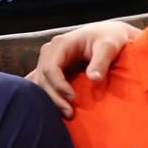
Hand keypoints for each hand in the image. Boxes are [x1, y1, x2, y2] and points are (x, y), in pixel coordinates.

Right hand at [28, 20, 142, 115]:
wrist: (107, 34)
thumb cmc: (109, 38)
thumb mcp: (109, 46)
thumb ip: (101, 61)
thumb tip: (94, 78)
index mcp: (61, 44)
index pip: (50, 67)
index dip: (58, 85)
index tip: (73, 98)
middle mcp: (49, 51)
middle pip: (42, 78)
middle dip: (54, 97)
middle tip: (69, 112)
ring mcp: (47, 60)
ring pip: (39, 83)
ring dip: (49, 99)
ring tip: (66, 113)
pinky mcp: (50, 69)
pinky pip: (41, 84)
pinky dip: (45, 96)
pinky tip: (53, 109)